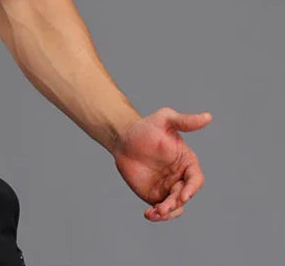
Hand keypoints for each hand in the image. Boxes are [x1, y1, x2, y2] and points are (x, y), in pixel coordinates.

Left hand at [111, 106, 211, 221]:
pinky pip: (160, 209)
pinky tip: (148, 214)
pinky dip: (157, 215)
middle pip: (184, 196)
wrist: (123, 139)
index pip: (196, 179)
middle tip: (162, 206)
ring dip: (167, 212)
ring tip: (155, 211)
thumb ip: (185, 121)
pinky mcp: (155, 195)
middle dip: (176, 203)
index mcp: (187, 162)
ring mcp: (168, 188)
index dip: (192, 189)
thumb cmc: (146, 127)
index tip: (183, 195)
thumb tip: (208, 116)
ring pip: (174, 207)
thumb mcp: (165, 120)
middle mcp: (180, 177)